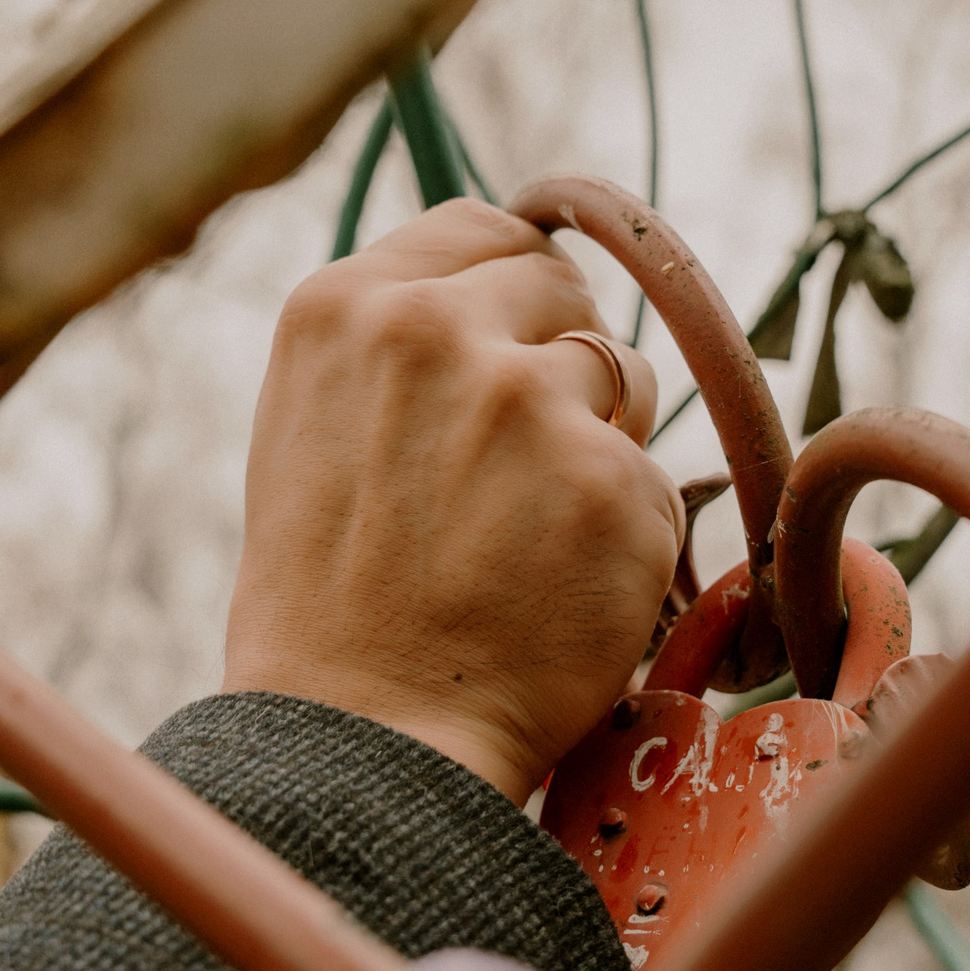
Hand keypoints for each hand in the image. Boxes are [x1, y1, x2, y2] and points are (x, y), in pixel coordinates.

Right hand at [223, 200, 681, 802]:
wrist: (363, 739)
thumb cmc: (332, 600)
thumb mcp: (316, 426)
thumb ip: (401, 342)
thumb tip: (519, 273)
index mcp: (345, 306)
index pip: (485, 231)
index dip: (514, 292)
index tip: (516, 344)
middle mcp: (435, 332)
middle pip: (564, 291)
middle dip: (559, 363)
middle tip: (512, 470)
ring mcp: (530, 403)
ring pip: (624, 377)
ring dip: (599, 443)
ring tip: (523, 536)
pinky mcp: (613, 484)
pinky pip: (652, 481)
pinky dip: (625, 536)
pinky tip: (558, 590)